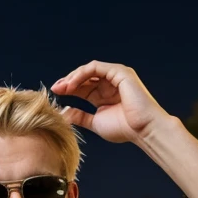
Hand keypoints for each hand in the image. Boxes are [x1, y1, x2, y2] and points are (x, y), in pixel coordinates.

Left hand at [51, 61, 172, 144]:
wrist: (143, 129)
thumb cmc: (125, 128)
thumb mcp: (95, 122)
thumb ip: (81, 117)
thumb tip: (64, 115)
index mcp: (105, 95)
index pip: (83, 88)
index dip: (69, 90)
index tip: (55, 95)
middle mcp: (110, 84)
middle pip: (84, 78)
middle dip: (68, 82)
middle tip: (55, 89)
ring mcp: (115, 76)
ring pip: (89, 70)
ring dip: (73, 77)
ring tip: (62, 87)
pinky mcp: (119, 72)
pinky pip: (96, 68)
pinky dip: (82, 74)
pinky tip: (72, 85)